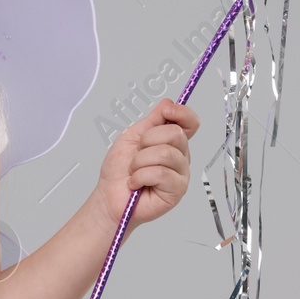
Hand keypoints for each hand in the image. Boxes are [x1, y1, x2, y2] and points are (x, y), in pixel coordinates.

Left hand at [91, 99, 199, 230]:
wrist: (109, 196)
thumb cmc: (119, 170)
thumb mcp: (132, 137)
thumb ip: (152, 121)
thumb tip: (169, 102)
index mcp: (171, 143)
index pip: (190, 123)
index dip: (182, 113)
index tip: (166, 112)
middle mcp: (180, 157)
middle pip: (175, 134)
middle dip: (148, 140)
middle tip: (136, 155)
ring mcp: (180, 174)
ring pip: (166, 153)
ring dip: (140, 161)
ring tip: (133, 171)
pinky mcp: (177, 191)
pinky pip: (161, 173)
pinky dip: (140, 176)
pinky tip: (135, 183)